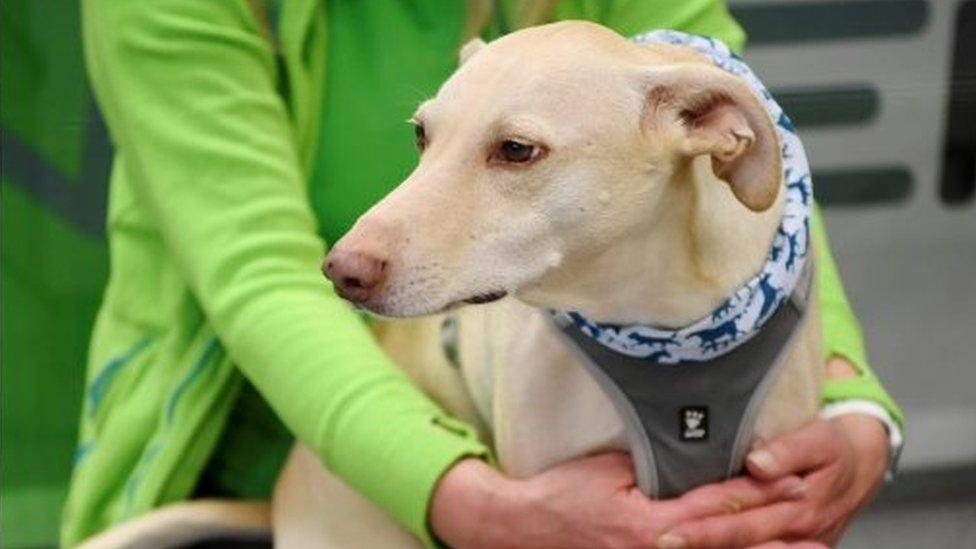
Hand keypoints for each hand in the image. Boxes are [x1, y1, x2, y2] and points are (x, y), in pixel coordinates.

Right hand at [430, 453, 805, 548]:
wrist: (524, 528)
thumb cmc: (561, 492)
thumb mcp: (607, 469)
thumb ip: (653, 466)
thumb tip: (691, 454)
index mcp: (649, 523)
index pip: (716, 505)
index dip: (758, 493)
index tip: (793, 482)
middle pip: (727, 541)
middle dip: (774, 528)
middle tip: (814, 516)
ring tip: (804, 548)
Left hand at [656, 414, 888, 547]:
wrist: (865, 466)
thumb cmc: (836, 448)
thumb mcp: (820, 440)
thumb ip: (787, 450)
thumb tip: (757, 463)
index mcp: (797, 501)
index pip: (738, 508)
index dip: (702, 517)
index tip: (669, 524)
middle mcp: (794, 528)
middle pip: (737, 535)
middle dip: (698, 540)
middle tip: (661, 542)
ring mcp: (797, 544)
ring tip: (676, 548)